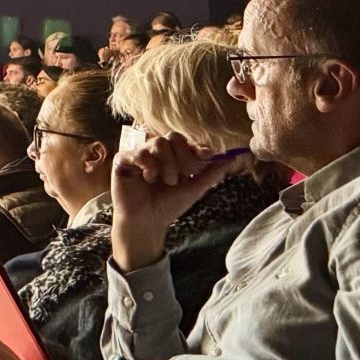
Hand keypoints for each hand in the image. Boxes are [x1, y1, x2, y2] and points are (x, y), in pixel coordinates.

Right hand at [109, 136, 228, 270]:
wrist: (147, 221)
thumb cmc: (169, 206)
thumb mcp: (195, 189)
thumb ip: (212, 172)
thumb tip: (235, 157)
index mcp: (174, 156)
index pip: (187, 141)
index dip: (197, 147)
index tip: (208, 156)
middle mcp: (157, 152)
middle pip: (173, 137)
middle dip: (183, 156)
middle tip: (185, 175)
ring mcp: (140, 153)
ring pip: (159, 143)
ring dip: (168, 164)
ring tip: (166, 181)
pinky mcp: (124, 159)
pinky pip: (140, 151)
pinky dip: (149, 165)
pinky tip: (149, 179)